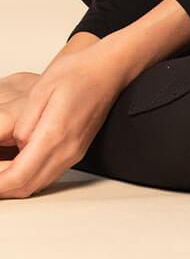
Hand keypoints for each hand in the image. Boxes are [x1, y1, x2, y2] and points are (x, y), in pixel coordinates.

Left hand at [0, 45, 127, 198]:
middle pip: (27, 187)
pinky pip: (48, 174)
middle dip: (2, 189)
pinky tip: (17, 168)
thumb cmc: (79, 72)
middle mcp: (67, 149)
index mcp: (55, 134)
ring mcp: (74, 152)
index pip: (18, 175)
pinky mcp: (77, 150)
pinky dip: (29, 178)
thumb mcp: (41, 90)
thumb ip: (24, 123)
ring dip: (15, 186)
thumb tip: (17, 144)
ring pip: (38, 184)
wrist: (109, 69)